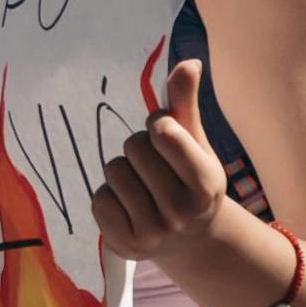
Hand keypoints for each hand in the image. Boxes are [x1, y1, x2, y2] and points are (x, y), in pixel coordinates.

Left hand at [90, 59, 225, 264]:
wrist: (191, 239)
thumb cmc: (190, 179)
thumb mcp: (195, 143)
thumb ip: (186, 104)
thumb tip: (187, 62)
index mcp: (206, 183)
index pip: (161, 132)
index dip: (158, 126)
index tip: (166, 136)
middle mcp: (182, 211)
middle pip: (132, 148)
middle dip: (140, 149)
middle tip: (157, 168)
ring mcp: (154, 232)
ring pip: (113, 171)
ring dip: (124, 172)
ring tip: (145, 187)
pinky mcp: (126, 244)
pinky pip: (98, 199)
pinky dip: (110, 197)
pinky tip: (131, 207)